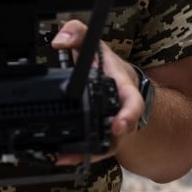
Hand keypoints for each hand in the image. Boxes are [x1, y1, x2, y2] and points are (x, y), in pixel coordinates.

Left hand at [50, 18, 145, 161]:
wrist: (121, 89)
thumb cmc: (110, 70)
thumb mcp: (96, 46)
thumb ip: (78, 33)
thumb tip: (60, 41)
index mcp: (124, 90)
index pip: (133, 104)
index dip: (128, 115)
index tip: (119, 125)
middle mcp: (121, 114)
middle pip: (120, 132)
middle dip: (110, 140)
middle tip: (93, 146)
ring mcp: (112, 131)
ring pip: (104, 147)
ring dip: (85, 152)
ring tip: (63, 155)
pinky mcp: (101, 141)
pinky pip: (91, 152)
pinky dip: (75, 156)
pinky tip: (59, 157)